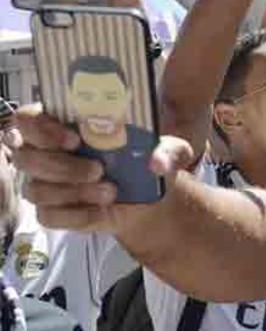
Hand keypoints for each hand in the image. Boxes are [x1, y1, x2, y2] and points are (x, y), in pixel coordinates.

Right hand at [12, 109, 192, 230]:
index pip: (28, 119)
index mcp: (65, 124)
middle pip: (27, 157)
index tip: (74, 139)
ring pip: (36, 188)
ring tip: (110, 190)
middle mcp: (48, 152)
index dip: (42, 128)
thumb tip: (158, 162)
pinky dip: (75, 214)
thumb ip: (169, 150)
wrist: (150, 197)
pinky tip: (100, 208)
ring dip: (73, 191)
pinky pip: (48, 215)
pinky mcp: (54, 210)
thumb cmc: (149, 158)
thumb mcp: (169, 148)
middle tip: (98, 170)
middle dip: (62, 166)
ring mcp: (47, 183)